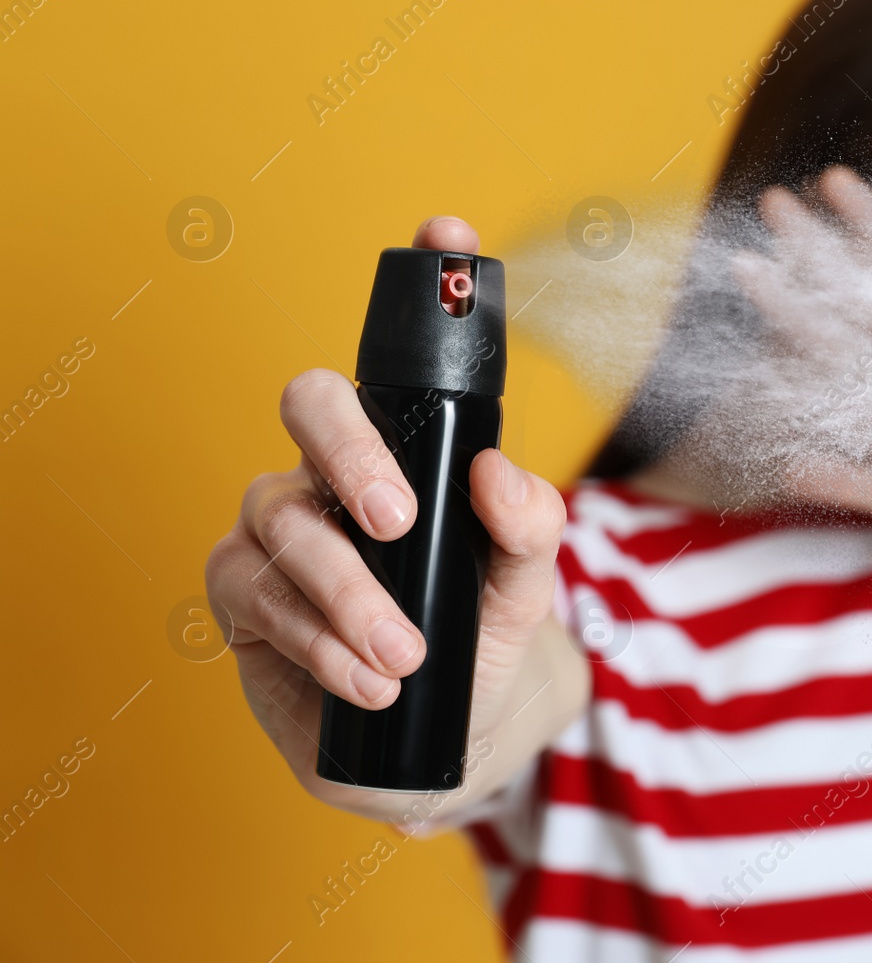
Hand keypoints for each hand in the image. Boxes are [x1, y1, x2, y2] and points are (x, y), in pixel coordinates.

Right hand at [205, 217, 587, 822]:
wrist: (440, 739)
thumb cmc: (480, 643)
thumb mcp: (525, 589)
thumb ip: (529, 530)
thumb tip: (497, 472)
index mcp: (411, 451)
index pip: (406, 357)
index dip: (423, 281)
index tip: (449, 230)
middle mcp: (337, 469)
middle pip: (311, 404)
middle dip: (350, 452)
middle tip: (397, 521)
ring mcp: (283, 527)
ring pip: (282, 518)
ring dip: (344, 592)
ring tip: (402, 653)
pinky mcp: (243, 595)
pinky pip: (256, 594)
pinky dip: (315, 638)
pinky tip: (365, 676)